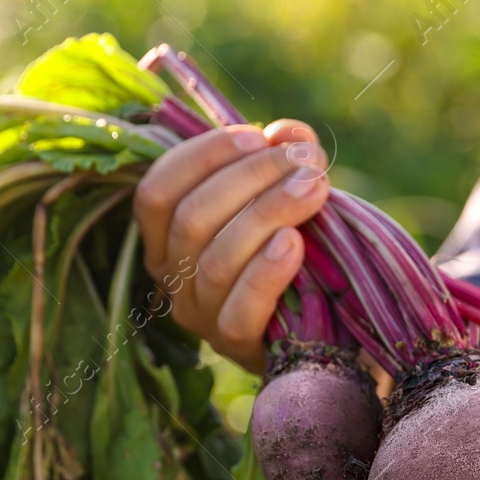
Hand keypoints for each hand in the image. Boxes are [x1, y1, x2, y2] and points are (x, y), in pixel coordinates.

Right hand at [133, 119, 329, 372]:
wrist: (320, 321)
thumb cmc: (291, 246)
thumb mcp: (284, 195)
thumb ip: (284, 159)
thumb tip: (289, 133)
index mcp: (166, 235)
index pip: (158, 191)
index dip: (203, 157)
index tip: (256, 137)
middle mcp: (171, 276)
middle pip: (192, 219)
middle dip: (251, 178)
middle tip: (305, 161)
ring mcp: (199, 314)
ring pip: (215, 260)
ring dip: (267, 214)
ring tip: (313, 188)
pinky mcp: (234, 345)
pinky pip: (241, 309)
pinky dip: (265, 272)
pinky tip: (294, 242)